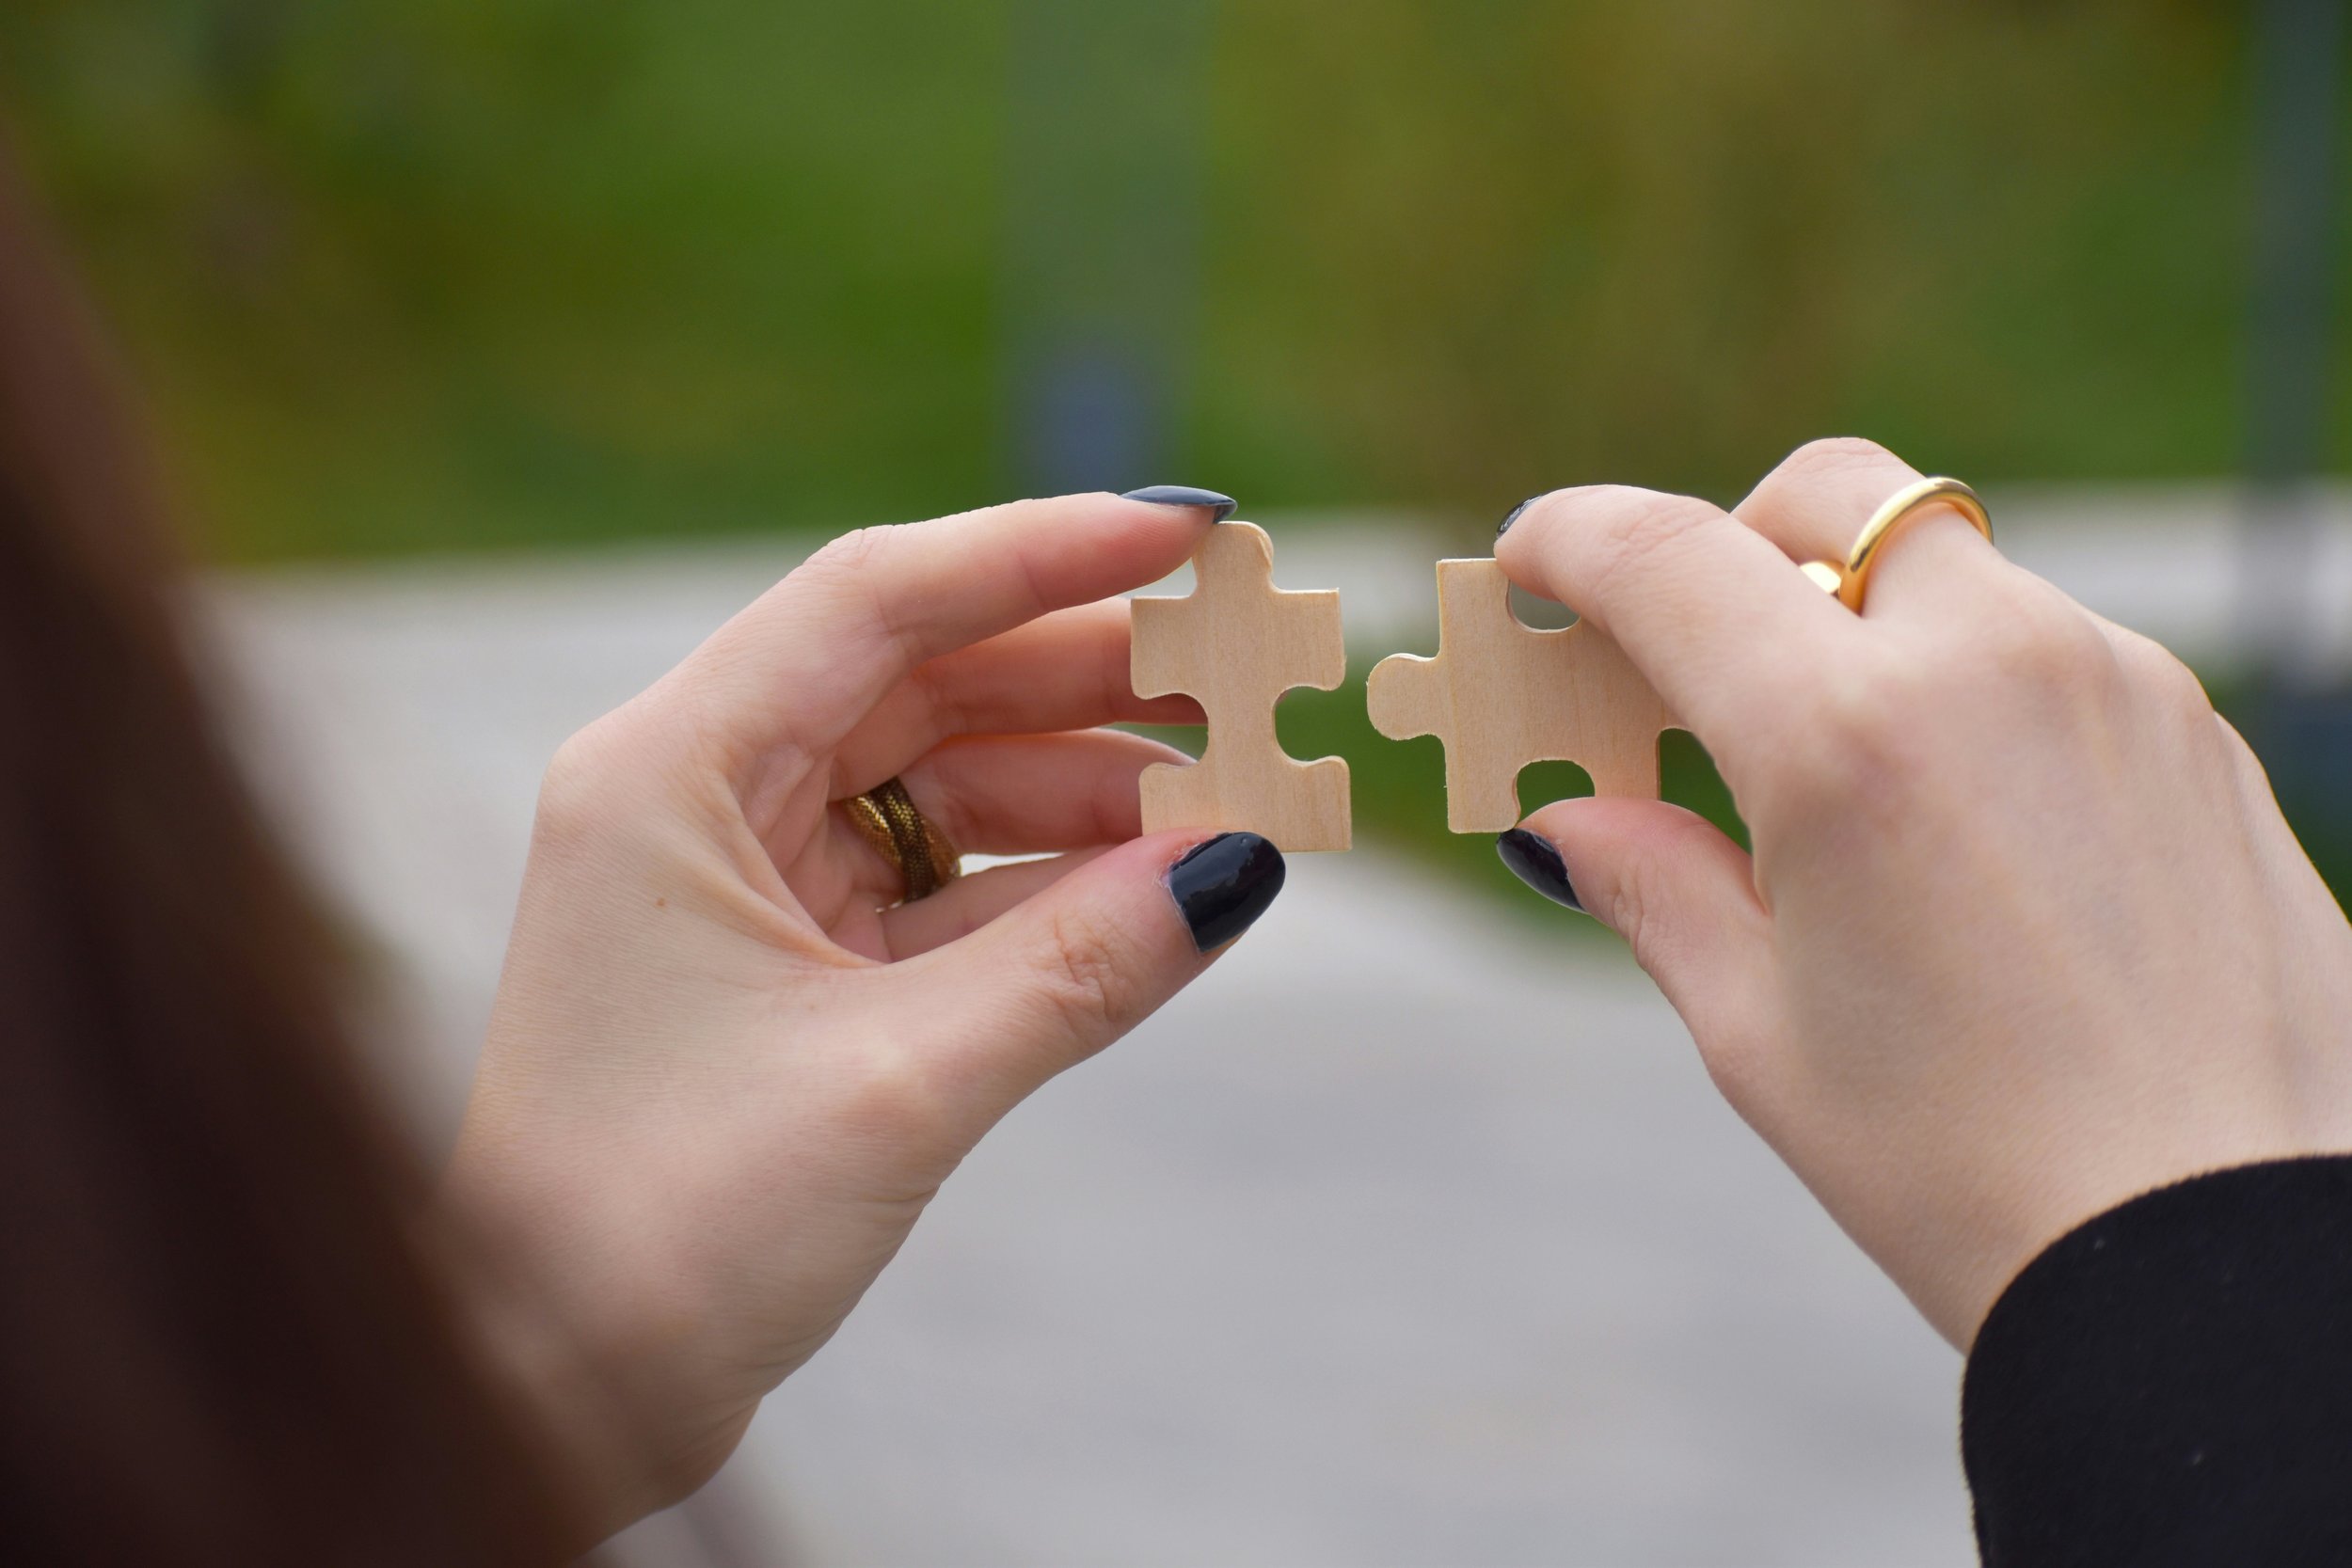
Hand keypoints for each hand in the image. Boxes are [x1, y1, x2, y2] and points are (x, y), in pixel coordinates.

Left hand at [442, 493, 1285, 1524]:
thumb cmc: (668, 1233)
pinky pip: (943, 879)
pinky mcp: (791, 959)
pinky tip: (1155, 886)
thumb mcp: (899, 1084)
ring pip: (945, 778)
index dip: (1046, 550)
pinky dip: (1048, 881)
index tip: (1195, 531)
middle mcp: (700, 794)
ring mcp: (746, 875)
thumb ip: (1081, 966)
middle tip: (1250, 671)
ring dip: (1087, 788)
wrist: (555, 1394)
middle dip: (1094, 675)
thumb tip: (1244, 862)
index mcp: (670, 771)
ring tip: (1230, 799)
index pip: (878, 599)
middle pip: (924, 677)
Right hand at [1495, 439, 2351, 1346]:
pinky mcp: (2198, 732)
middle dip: (1732, 541)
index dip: (1571, 540)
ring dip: (1861, 623)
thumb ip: (1651, 886)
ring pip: (1949, 570)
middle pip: (1826, 494)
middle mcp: (1993, 665)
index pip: (1668, 558)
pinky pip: (2050, 649)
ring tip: (1836, 778)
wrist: (2222, 1255)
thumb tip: (1564, 819)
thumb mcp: (1760, 1032)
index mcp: (1848, 740)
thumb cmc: (1969, 1169)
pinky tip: (1963, 828)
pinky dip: (1971, 685)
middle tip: (1690, 663)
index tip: (1531, 562)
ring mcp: (2117, 681)